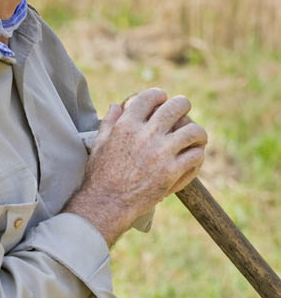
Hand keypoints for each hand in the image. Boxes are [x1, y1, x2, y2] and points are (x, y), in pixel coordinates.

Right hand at [66, 88, 207, 244]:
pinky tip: (194, 157)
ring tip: (197, 136)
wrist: (107, 203)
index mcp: (127, 125)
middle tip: (184, 109)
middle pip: (176, 107)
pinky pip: (195, 155)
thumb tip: (115, 106)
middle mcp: (146, 135)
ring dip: (197, 131)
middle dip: (183, 104)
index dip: (159, 95)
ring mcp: (161, 153)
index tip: (163, 98)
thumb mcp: (99, 143)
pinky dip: (198, 155)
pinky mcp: (171, 172)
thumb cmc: (100, 174)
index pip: (150, 97)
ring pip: (193, 130)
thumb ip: (109, 121)